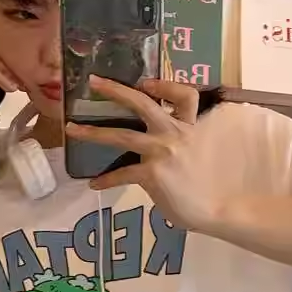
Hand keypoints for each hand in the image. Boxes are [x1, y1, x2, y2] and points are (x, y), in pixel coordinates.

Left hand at [65, 77, 226, 230]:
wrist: (220, 209)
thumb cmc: (214, 188)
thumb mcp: (204, 156)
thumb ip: (184, 148)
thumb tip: (165, 155)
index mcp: (191, 128)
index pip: (184, 95)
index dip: (165, 85)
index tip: (146, 82)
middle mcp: (176, 133)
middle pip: (143, 104)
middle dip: (116, 90)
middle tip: (93, 81)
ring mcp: (162, 152)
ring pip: (122, 135)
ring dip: (93, 132)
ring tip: (71, 129)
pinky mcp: (152, 174)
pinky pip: (121, 174)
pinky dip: (106, 179)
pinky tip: (94, 184)